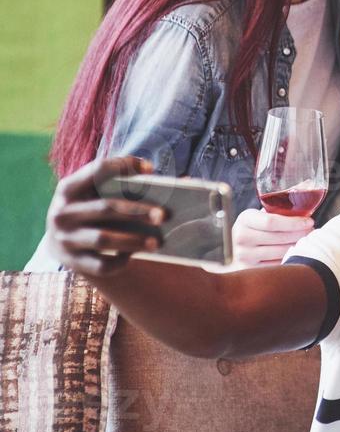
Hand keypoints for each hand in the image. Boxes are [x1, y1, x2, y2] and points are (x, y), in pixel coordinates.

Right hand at [45, 157, 165, 278]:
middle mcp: (61, 213)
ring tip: (158, 242)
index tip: (151, 169)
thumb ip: (129, 184)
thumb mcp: (99, 193)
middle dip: (137, 211)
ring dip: (133, 240)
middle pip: (105, 207)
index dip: (124, 166)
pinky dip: (119, 261)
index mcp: (69, 188)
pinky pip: (99, 265)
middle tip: (164, 215)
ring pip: (103, 238)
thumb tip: (186, 181)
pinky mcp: (71, 262)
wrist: (63, 239)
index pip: (97, 169)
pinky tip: (134, 256)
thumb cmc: (93, 208)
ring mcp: (63, 239)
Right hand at [232, 208, 313, 265]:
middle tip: (313, 232)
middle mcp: (241, 238)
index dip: (294, 223)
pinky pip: (277, 265)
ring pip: (280, 252)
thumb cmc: (256, 227)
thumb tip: (306, 214)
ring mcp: (243, 256)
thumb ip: (278, 212)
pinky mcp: (249, 270)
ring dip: (299, 246)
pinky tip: (298, 253)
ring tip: (308, 241)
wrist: (237, 247)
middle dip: (301, 234)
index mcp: (245, 219)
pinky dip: (290, 258)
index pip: (272, 222)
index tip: (310, 222)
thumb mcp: (261, 215)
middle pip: (279, 238)